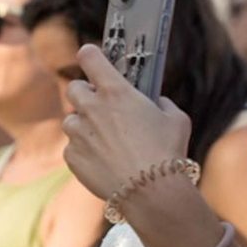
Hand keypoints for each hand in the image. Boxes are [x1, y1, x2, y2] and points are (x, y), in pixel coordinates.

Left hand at [60, 45, 191, 205]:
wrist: (150, 191)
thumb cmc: (167, 152)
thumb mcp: (176, 119)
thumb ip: (161, 104)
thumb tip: (155, 102)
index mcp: (115, 91)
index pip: (90, 58)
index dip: (90, 55)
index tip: (91, 56)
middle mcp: (91, 107)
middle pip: (73, 88)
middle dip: (84, 93)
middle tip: (100, 104)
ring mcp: (77, 132)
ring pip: (71, 119)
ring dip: (83, 124)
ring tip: (106, 139)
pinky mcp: (71, 155)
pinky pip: (72, 146)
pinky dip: (84, 149)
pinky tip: (103, 159)